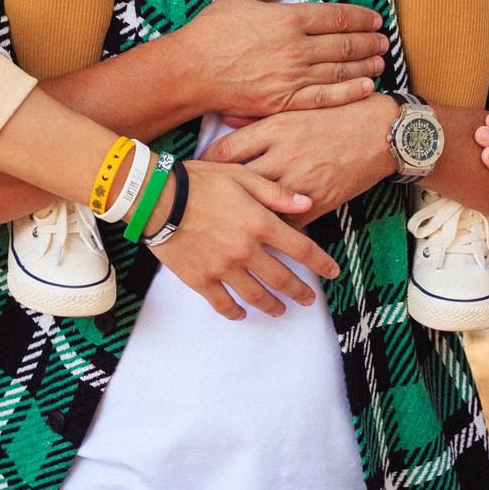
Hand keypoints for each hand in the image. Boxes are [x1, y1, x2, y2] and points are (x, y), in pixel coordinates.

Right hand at [148, 160, 339, 319]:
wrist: (155, 197)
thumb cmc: (198, 180)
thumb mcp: (240, 176)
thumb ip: (275, 193)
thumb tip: (307, 204)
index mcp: (259, 223)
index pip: (301, 249)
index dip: (321, 263)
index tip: (333, 272)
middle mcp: (246, 250)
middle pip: (282, 279)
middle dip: (299, 291)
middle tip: (308, 300)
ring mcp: (223, 268)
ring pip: (255, 295)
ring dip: (272, 305)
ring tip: (279, 310)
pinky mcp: (201, 279)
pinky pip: (223, 303)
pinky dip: (234, 311)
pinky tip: (241, 313)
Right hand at [173, 0, 388, 117]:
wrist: (191, 70)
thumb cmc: (213, 31)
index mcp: (288, 19)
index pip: (337, 17)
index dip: (361, 17)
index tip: (375, 18)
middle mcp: (296, 49)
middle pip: (345, 44)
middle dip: (369, 41)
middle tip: (384, 39)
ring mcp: (292, 78)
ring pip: (341, 71)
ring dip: (366, 65)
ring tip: (380, 60)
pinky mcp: (285, 102)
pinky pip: (326, 98)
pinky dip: (350, 92)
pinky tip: (366, 87)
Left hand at [205, 96, 398, 219]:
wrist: (382, 132)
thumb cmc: (337, 117)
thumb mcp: (296, 108)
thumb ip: (259, 118)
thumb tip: (224, 120)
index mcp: (274, 127)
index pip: (225, 151)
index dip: (206, 167)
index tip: (197, 176)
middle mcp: (283, 154)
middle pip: (236, 182)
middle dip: (217, 196)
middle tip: (202, 206)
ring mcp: (301, 181)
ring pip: (259, 207)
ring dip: (243, 218)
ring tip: (226, 226)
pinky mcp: (319, 202)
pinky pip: (288, 223)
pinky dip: (276, 229)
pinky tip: (264, 234)